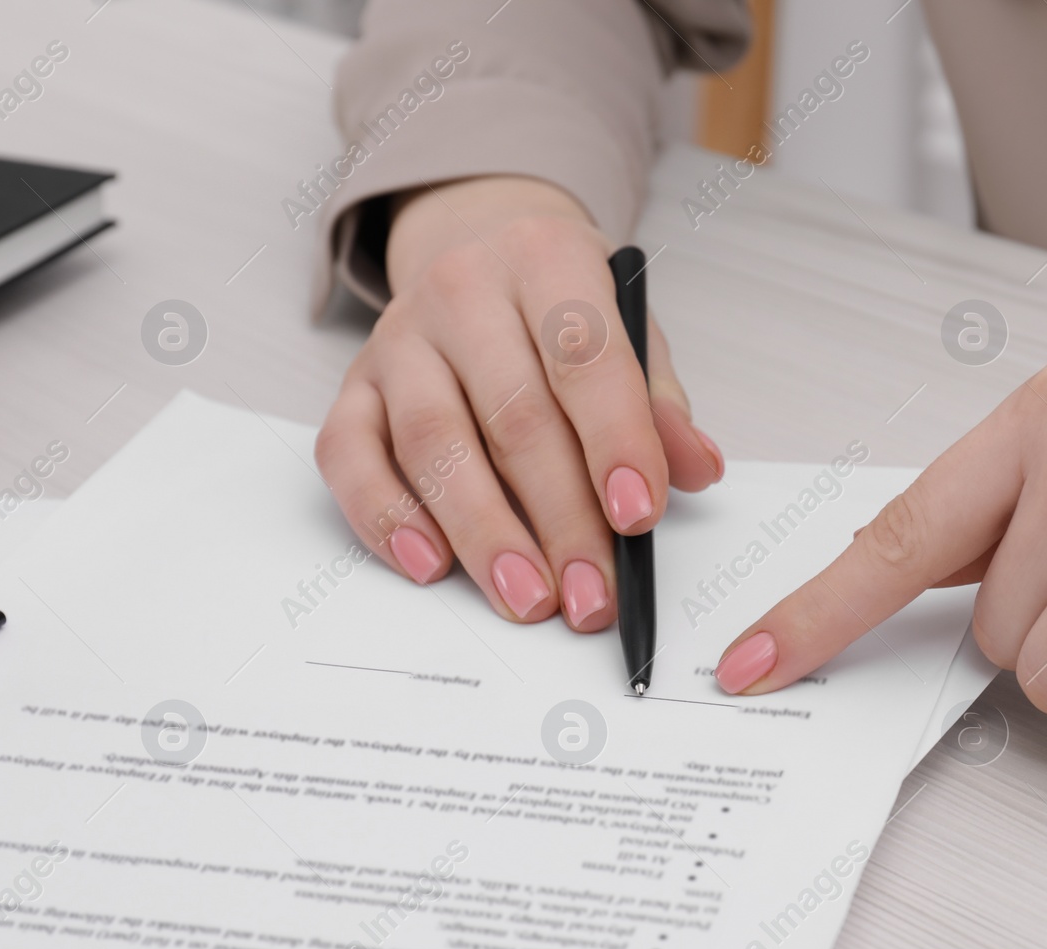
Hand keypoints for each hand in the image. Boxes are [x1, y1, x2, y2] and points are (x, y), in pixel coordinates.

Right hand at [316, 176, 722, 628]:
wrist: (476, 253)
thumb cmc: (565, 313)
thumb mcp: (632, 336)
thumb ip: (661, 404)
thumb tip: (695, 469)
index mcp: (546, 258)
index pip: (584, 358)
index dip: (615, 442)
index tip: (637, 518)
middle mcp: (463, 288)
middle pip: (513, 416)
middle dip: (560, 519)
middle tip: (592, 594)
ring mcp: (398, 338)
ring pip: (434, 442)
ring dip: (484, 533)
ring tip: (528, 596)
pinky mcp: (353, 386)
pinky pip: (351, 455)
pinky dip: (387, 517)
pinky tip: (432, 565)